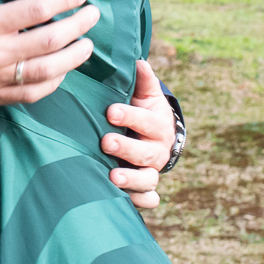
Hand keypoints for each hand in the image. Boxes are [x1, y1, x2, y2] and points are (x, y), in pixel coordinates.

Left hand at [101, 60, 175, 209]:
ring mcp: (152, 170)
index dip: (130, 116)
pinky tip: (127, 201)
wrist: (158, 137)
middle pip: (145, 152)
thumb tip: (139, 62)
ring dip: (132, 179)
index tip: (110, 112)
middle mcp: (158, 149)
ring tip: (112, 177)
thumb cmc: (143, 111)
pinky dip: (141, 202)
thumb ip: (143, 81)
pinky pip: (148, 200)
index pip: (146, 121)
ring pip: (148, 179)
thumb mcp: (146, 95)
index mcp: (157, 124)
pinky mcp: (146, 188)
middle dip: (126, 148)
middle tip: (105, 142)